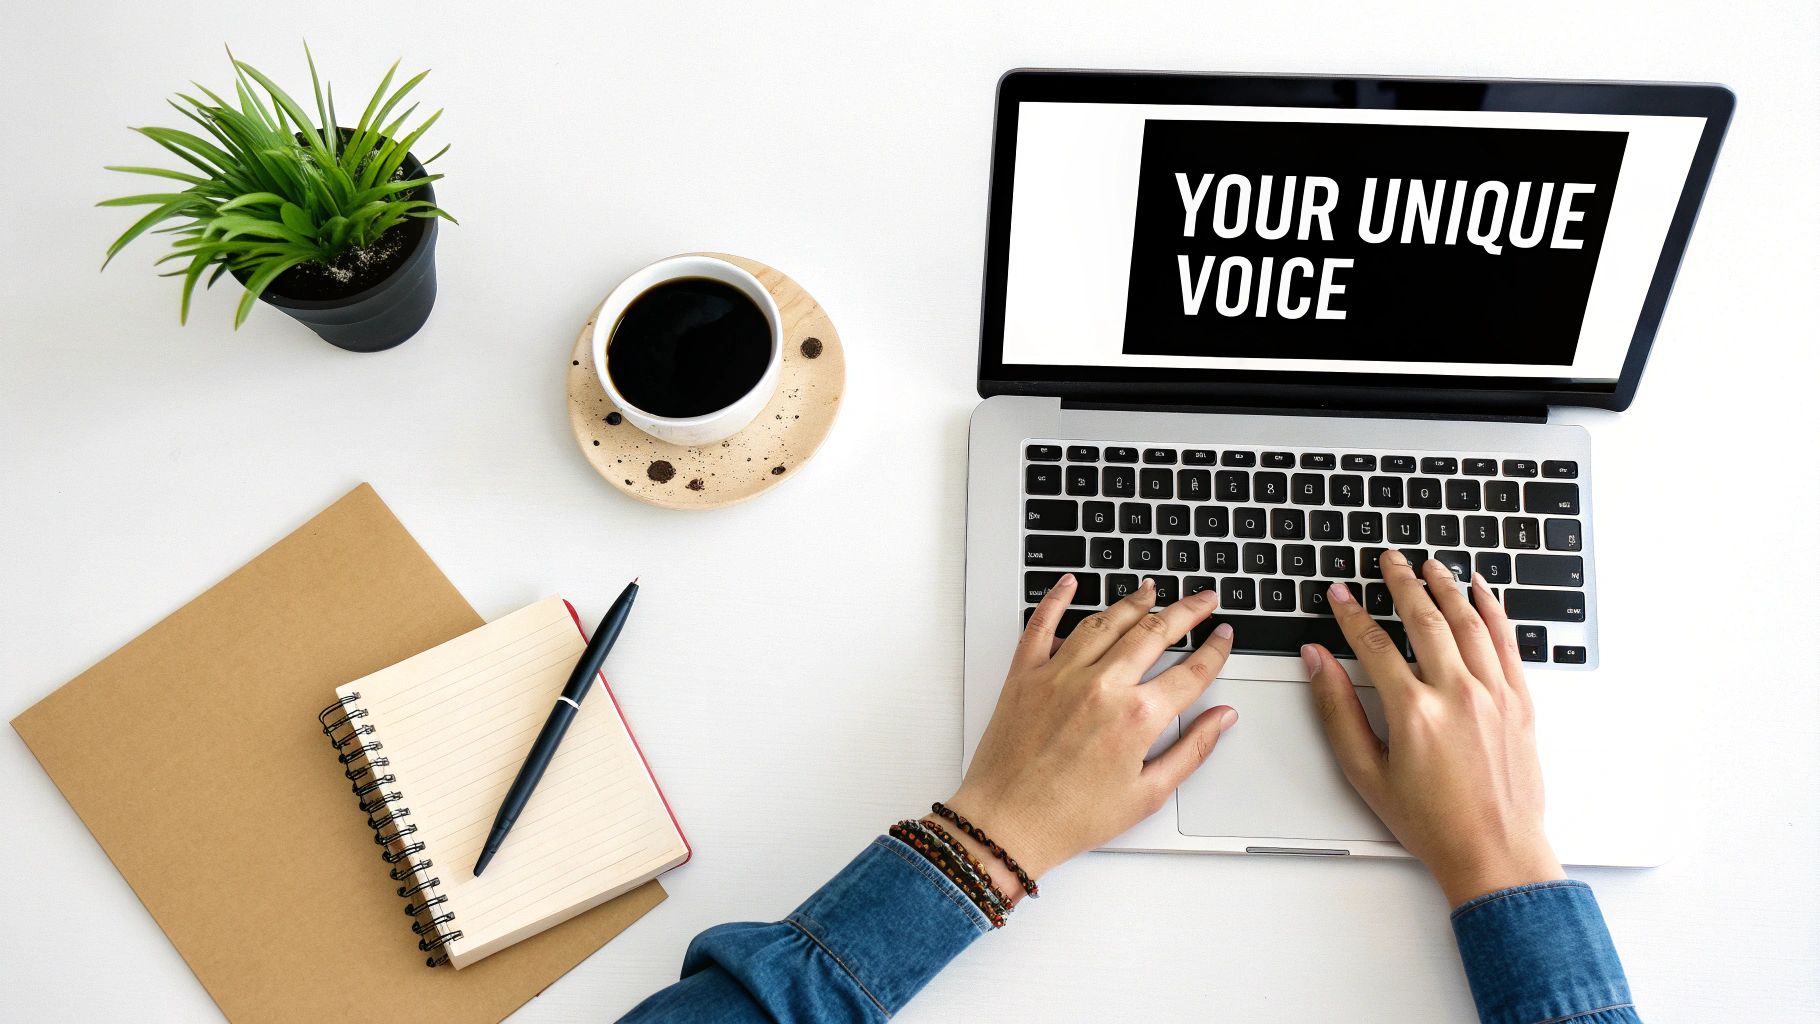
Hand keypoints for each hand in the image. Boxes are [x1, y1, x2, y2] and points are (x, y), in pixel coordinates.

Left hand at [940, 577, 1236, 897]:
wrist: (1006, 824)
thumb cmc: (1071, 817)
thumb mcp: (1147, 794)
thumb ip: (1192, 750)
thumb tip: (1222, 718)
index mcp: (1137, 717)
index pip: (1190, 671)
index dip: (1214, 650)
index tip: (1224, 636)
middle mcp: (1101, 685)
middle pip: (1154, 632)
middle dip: (1186, 611)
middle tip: (1202, 600)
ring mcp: (1061, 674)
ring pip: (1105, 621)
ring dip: (1134, 602)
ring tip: (1151, 590)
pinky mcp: (1026, 674)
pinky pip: (1042, 624)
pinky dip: (1056, 599)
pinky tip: (1070, 584)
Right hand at [1305, 550, 1563, 905]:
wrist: (1495, 853)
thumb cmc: (1432, 822)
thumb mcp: (1366, 772)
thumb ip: (1337, 710)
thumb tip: (1317, 662)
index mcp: (1414, 711)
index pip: (1373, 644)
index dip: (1351, 614)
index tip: (1340, 594)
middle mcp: (1457, 694)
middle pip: (1424, 619)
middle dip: (1402, 583)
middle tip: (1388, 560)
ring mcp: (1495, 695)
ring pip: (1469, 621)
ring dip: (1447, 586)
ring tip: (1431, 565)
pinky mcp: (1521, 702)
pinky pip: (1507, 642)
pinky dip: (1495, 610)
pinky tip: (1482, 590)